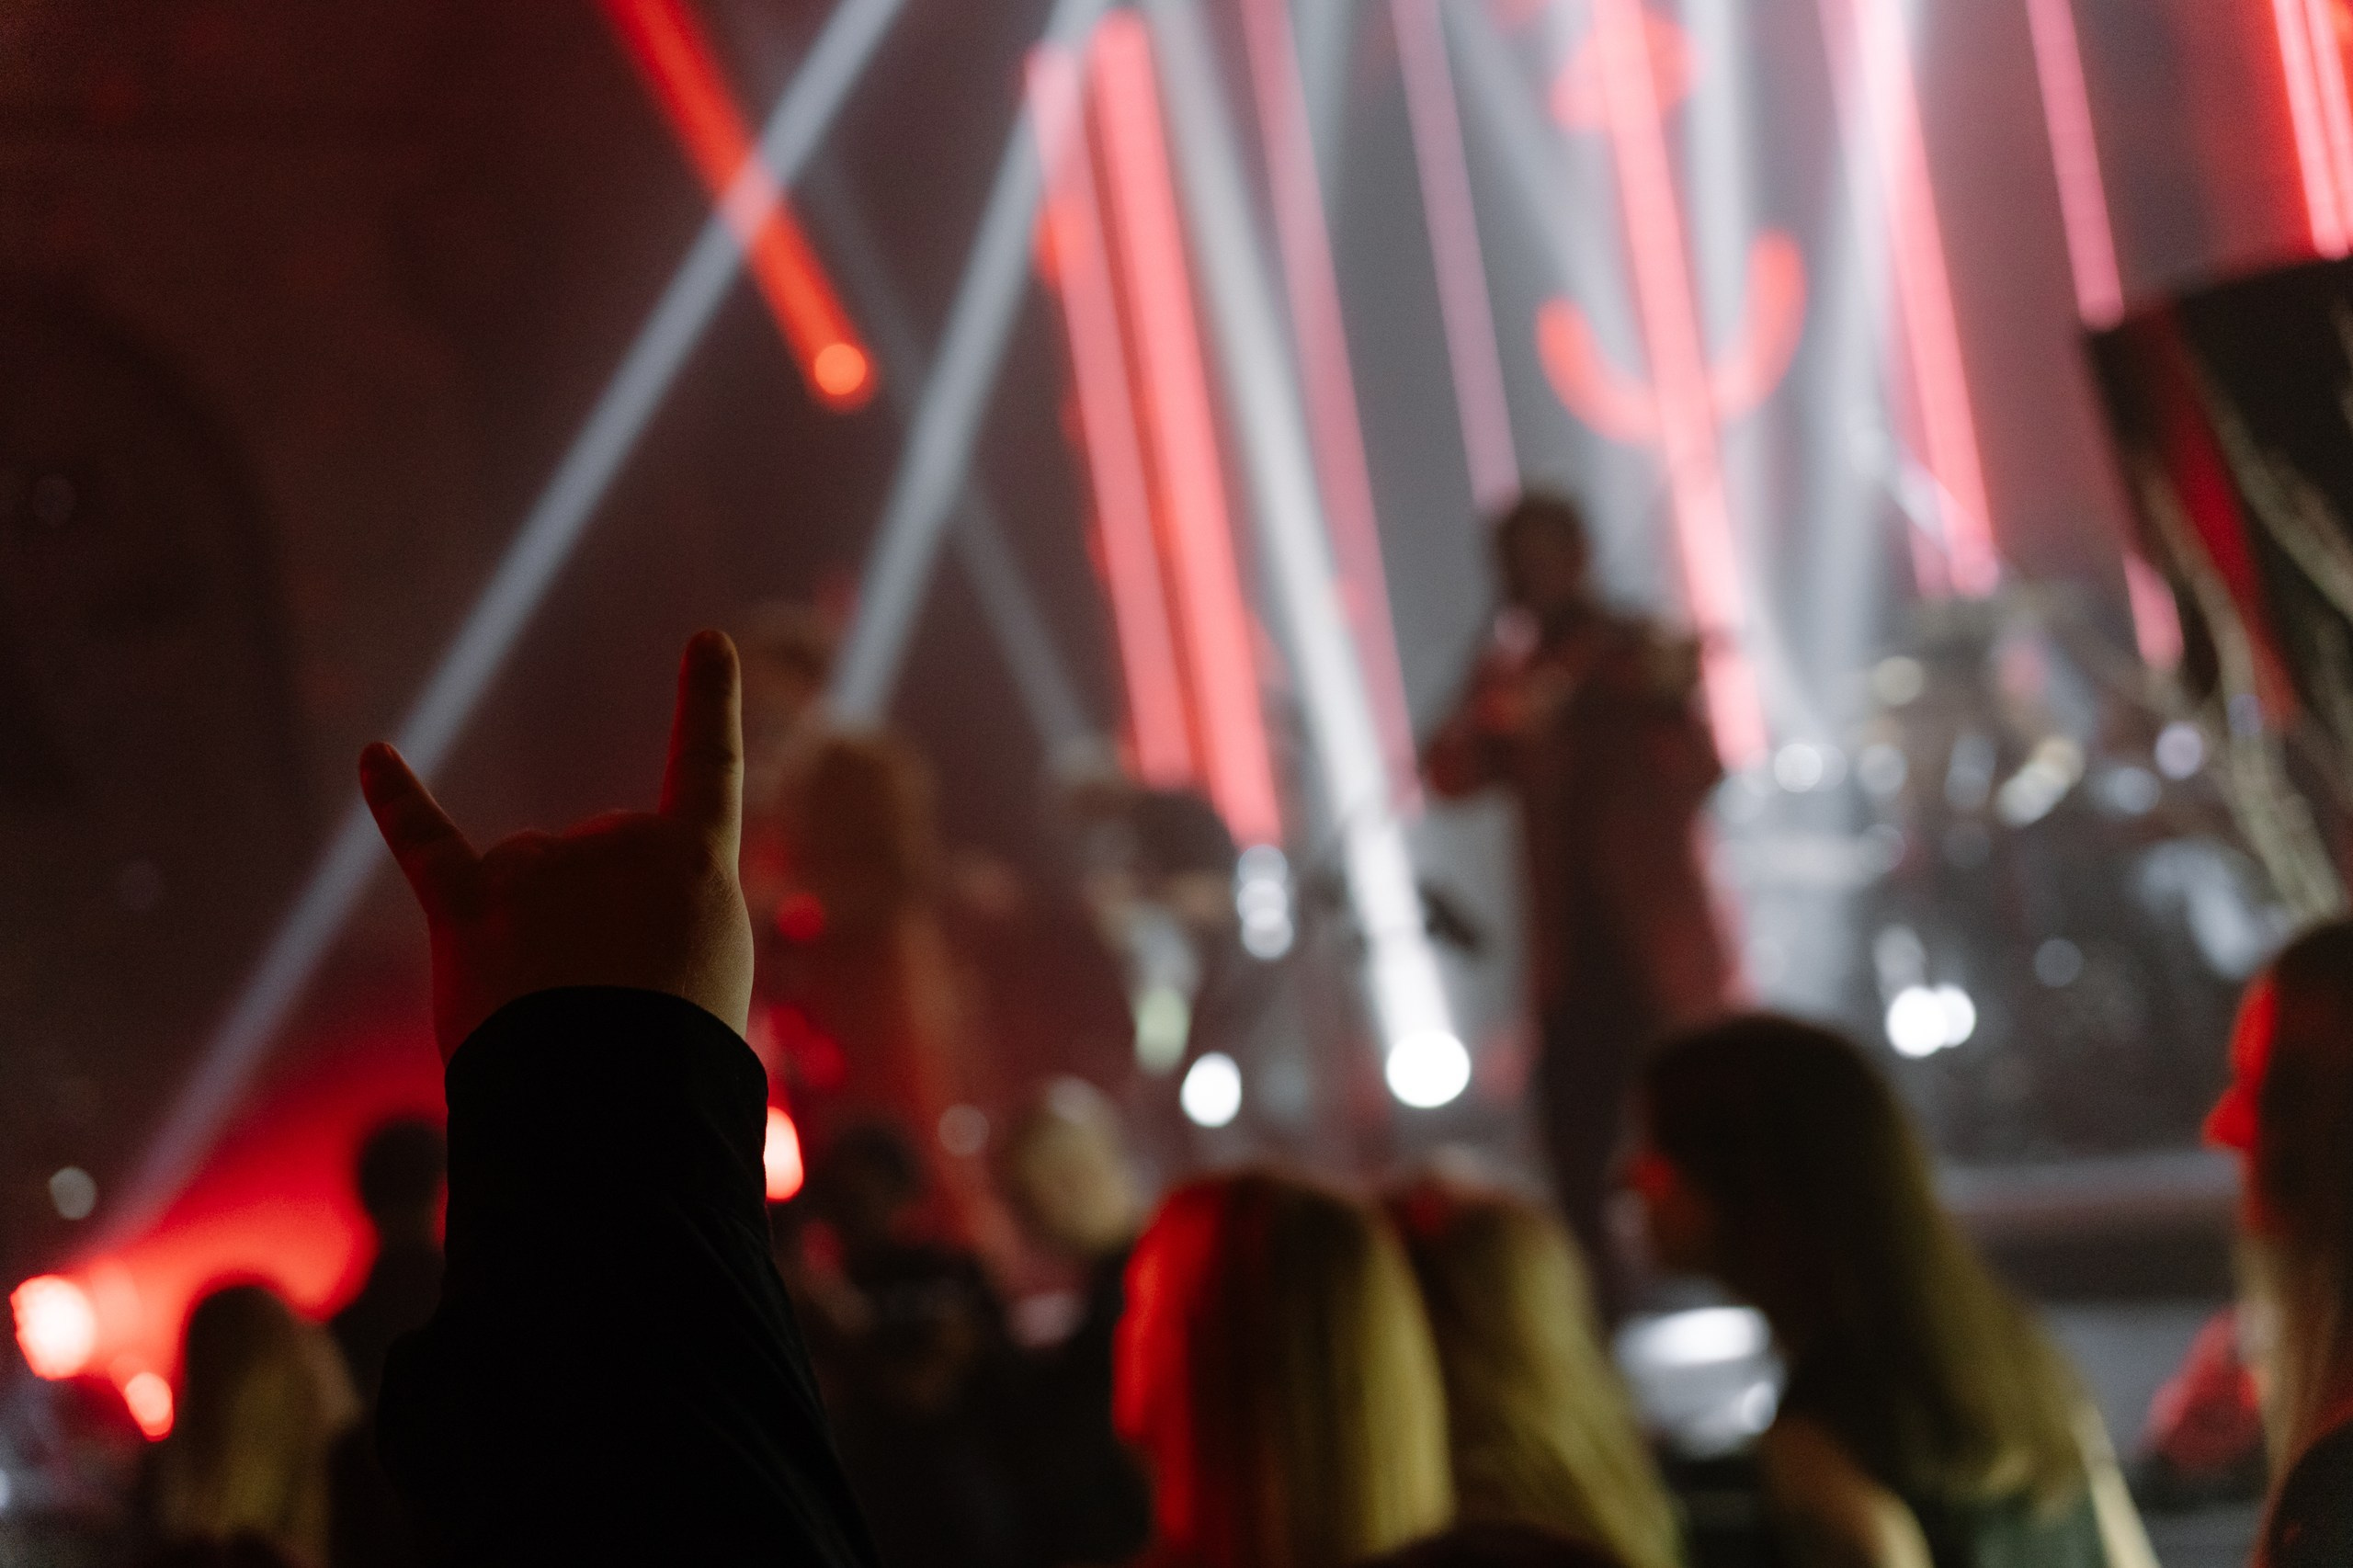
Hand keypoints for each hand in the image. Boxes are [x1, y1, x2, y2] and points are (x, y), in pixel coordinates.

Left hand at [360, 631, 756, 1060]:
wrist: (610, 1098)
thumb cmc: (675, 1054)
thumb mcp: (704, 979)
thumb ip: (648, 929)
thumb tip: (562, 932)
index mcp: (695, 860)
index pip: (709, 765)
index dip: (709, 701)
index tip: (707, 642)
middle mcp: (616, 842)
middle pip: (601, 870)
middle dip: (605, 937)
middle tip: (623, 1014)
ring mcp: (540, 871)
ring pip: (529, 885)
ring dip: (537, 949)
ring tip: (561, 1018)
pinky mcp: (469, 907)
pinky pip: (427, 840)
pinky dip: (396, 798)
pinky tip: (374, 755)